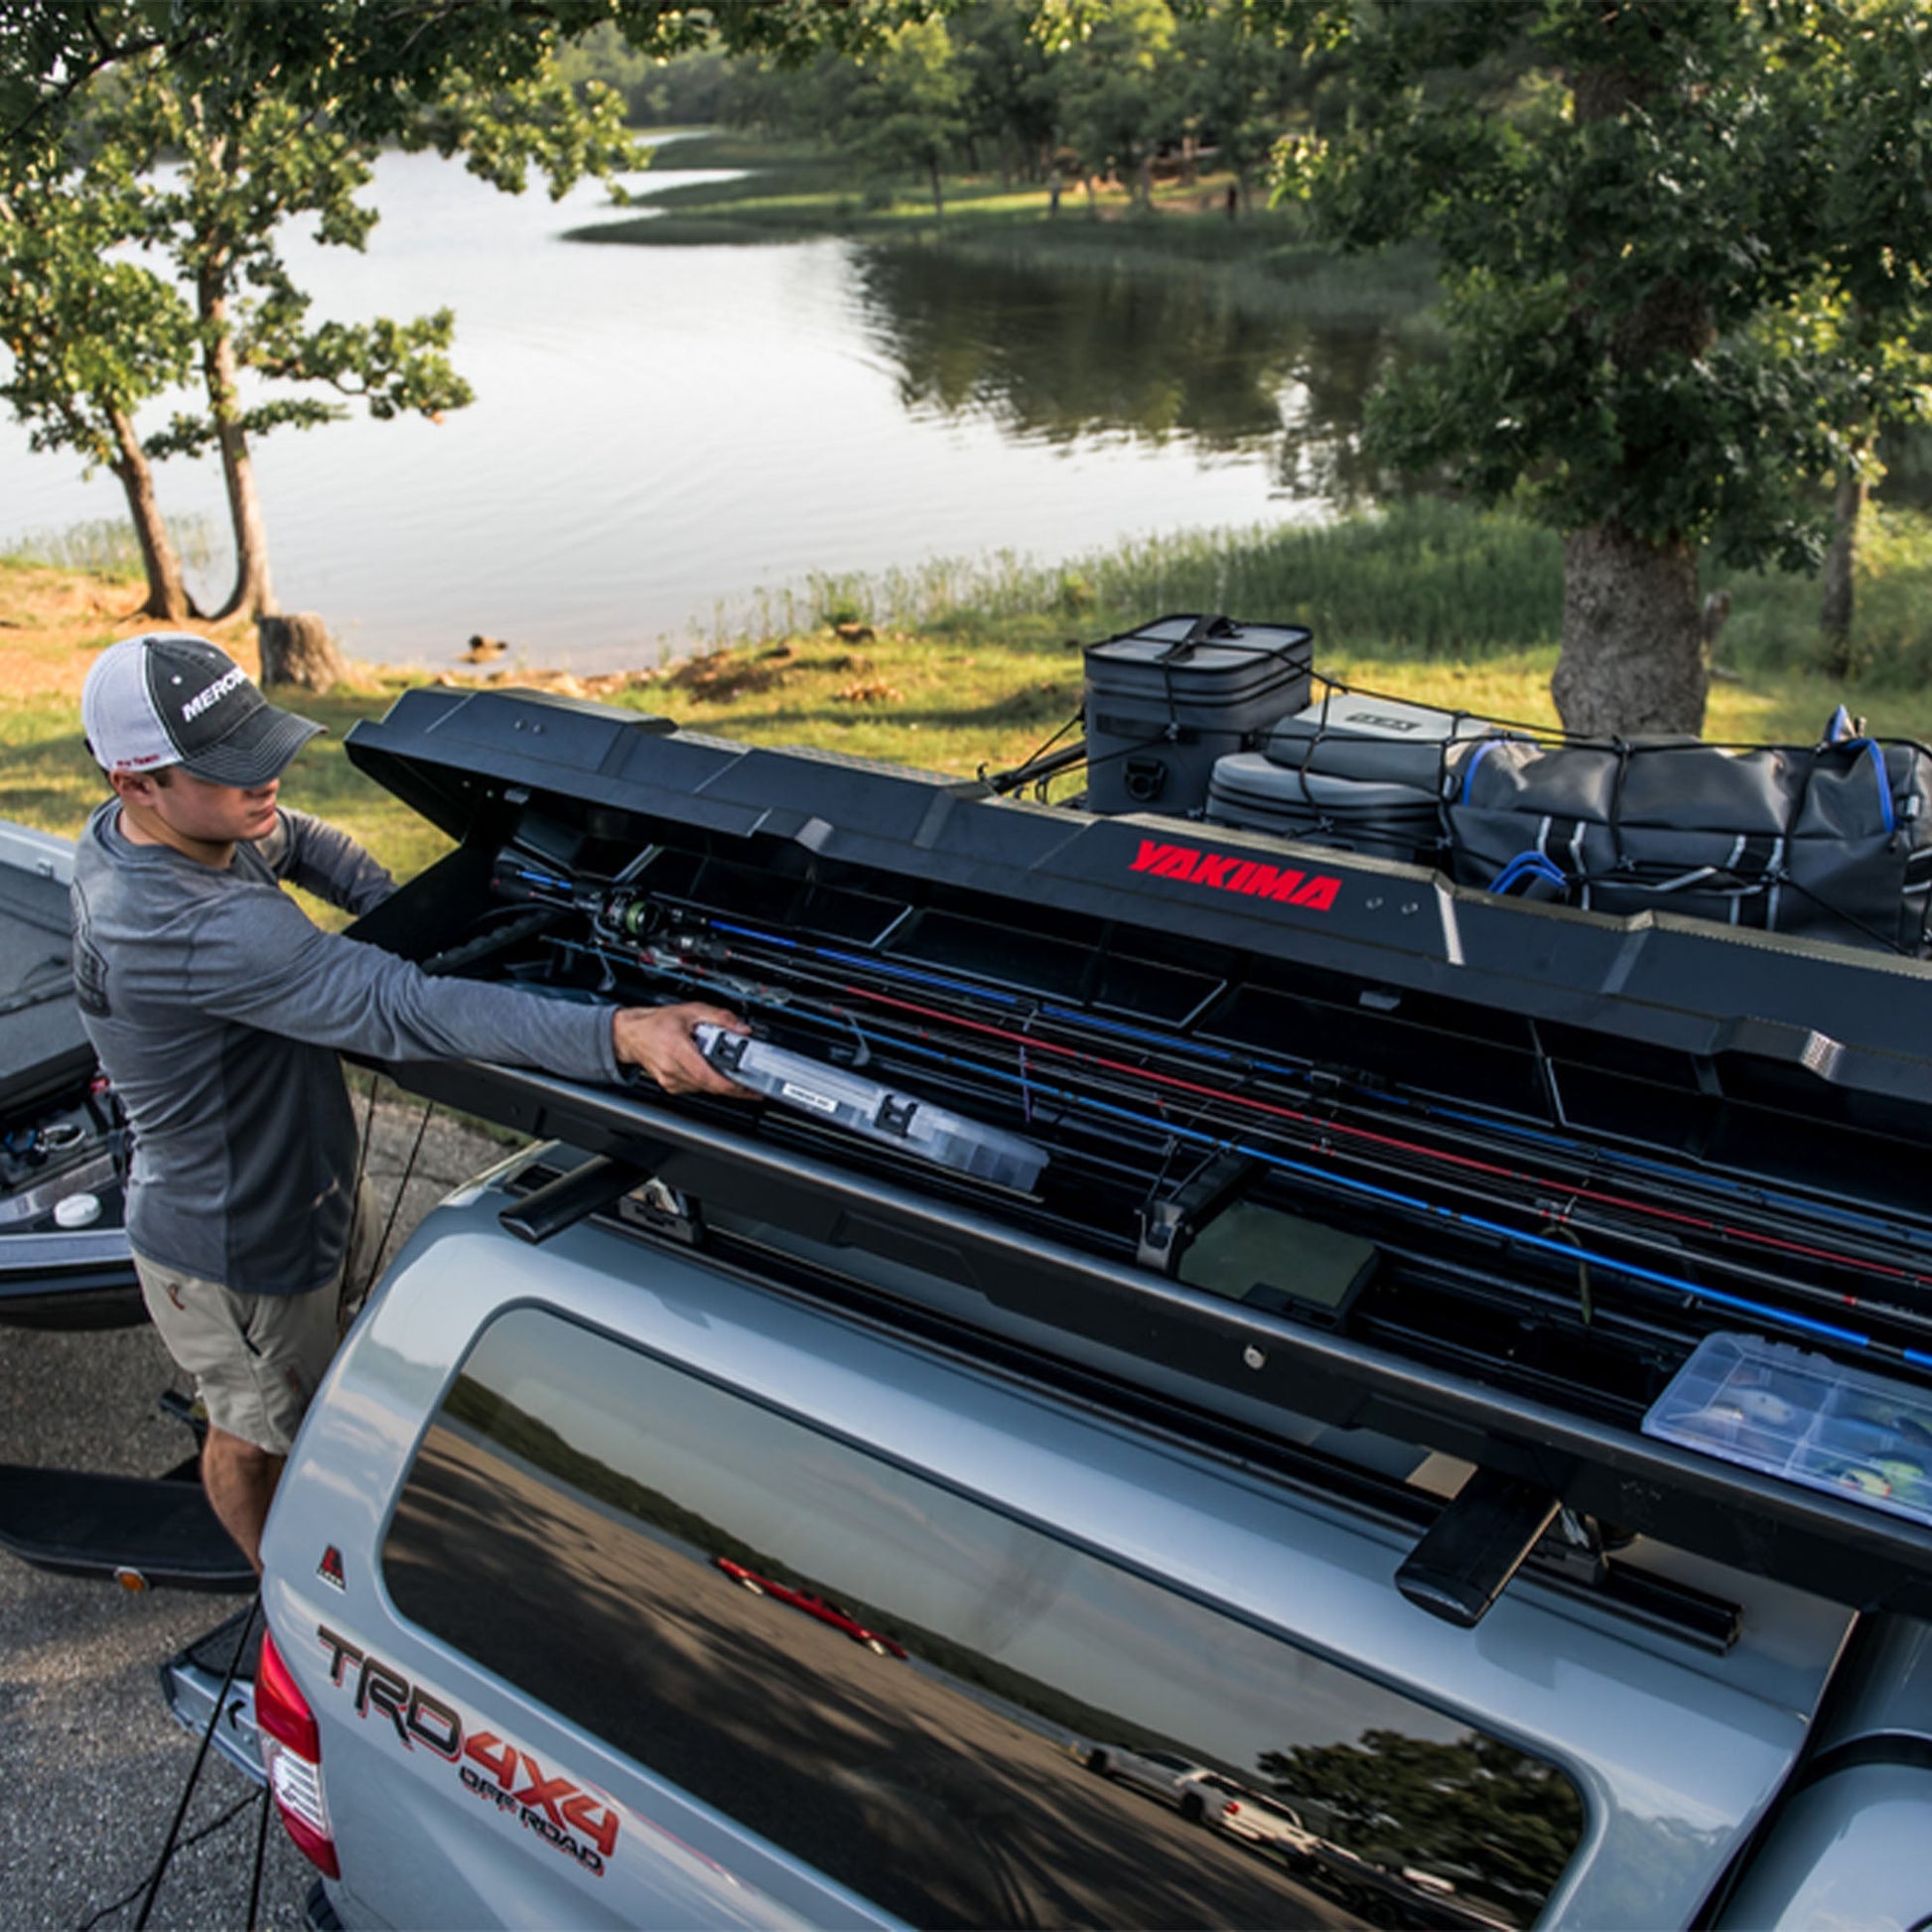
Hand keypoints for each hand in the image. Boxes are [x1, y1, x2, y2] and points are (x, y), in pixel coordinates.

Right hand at [611, 1003, 752, 1096]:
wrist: (631, 1034)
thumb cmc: (656, 1023)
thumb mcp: (690, 1011)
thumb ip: (719, 1017)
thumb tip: (741, 1028)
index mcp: (676, 1049)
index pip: (705, 1074)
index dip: (728, 1084)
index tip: (745, 1086)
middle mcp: (672, 1068)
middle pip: (708, 1085)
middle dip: (732, 1086)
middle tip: (751, 1085)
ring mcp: (669, 1079)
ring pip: (703, 1088)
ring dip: (720, 1084)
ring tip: (734, 1075)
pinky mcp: (670, 1085)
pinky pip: (694, 1088)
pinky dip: (706, 1082)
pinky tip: (712, 1072)